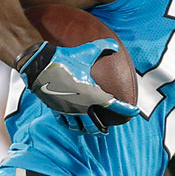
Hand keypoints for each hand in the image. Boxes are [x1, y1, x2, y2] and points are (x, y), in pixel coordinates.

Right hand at [16, 40, 138, 133]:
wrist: (40, 66)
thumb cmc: (65, 59)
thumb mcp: (86, 51)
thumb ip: (103, 46)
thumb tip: (116, 46)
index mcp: (92, 94)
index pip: (114, 105)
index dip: (126, 110)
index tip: (134, 112)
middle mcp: (81, 106)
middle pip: (95, 125)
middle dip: (102, 129)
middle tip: (106, 129)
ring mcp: (68, 110)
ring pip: (79, 127)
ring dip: (86, 130)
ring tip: (90, 130)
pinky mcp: (56, 109)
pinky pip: (65, 122)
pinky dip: (70, 125)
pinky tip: (72, 124)